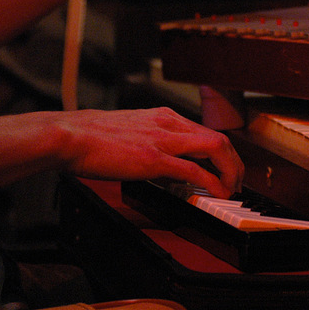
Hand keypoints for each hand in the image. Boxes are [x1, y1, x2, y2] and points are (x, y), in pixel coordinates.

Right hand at [56, 107, 243, 197]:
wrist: (71, 136)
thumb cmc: (93, 137)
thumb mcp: (131, 132)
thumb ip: (153, 143)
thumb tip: (166, 165)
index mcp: (163, 116)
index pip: (205, 131)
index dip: (221, 152)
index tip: (225, 167)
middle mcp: (168, 123)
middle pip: (218, 138)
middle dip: (234, 162)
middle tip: (236, 181)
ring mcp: (163, 140)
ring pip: (215, 148)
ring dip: (231, 170)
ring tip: (233, 188)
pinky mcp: (154, 159)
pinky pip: (194, 170)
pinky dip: (213, 182)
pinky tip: (218, 193)